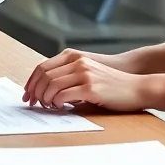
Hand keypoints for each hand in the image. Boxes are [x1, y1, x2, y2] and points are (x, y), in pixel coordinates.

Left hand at [22, 49, 164, 111]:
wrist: (137, 87)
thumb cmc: (112, 84)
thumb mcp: (88, 73)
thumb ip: (69, 76)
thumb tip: (46, 90)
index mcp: (74, 57)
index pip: (43, 67)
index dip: (31, 81)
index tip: (27, 94)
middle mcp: (77, 62)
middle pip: (44, 75)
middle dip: (34, 91)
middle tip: (32, 104)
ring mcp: (84, 74)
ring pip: (51, 86)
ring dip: (44, 99)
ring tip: (47, 107)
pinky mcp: (90, 88)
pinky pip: (63, 96)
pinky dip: (56, 103)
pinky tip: (60, 108)